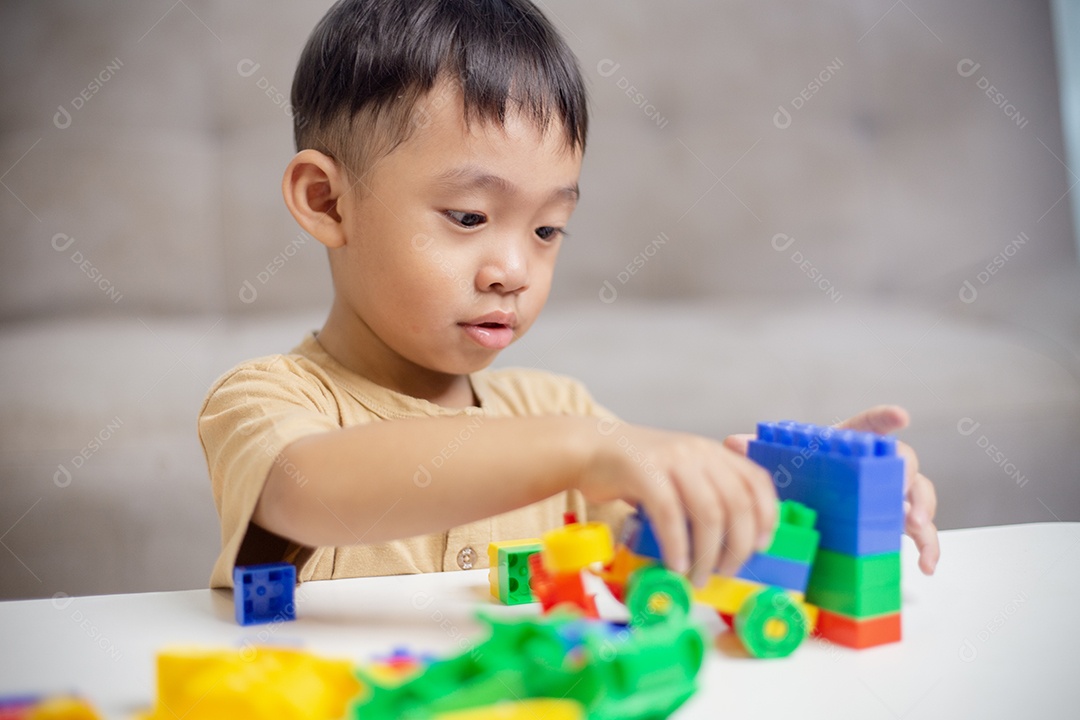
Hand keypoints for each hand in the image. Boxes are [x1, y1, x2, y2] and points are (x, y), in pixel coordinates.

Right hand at [578, 420, 777, 586]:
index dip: (767, 516)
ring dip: (708, 553)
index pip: (757, 482)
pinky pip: (670, 514)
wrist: (591, 448)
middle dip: (738, 546)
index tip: (762, 547)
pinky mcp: (644, 471)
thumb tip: (732, 544)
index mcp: (713, 452)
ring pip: (708, 512)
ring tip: (699, 576)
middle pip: (737, 503)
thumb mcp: (681, 473)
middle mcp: (699, 451)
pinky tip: (675, 564)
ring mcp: (673, 459)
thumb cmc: (637, 470)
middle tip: (727, 572)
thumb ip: (706, 494)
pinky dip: (677, 545)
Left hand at [723, 405, 939, 574]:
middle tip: (901, 493)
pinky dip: (929, 547)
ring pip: (920, 494)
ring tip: (915, 527)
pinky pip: (922, 533)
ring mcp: (892, 495)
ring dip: (923, 510)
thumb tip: (734, 442)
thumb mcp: (778, 467)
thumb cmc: (799, 478)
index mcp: (849, 446)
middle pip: (903, 460)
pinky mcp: (898, 523)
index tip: (899, 415)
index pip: (868, 426)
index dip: (883, 420)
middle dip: (907, 474)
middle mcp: (877, 467)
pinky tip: (924, 565)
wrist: (807, 505)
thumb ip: (758, 454)